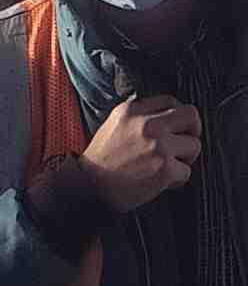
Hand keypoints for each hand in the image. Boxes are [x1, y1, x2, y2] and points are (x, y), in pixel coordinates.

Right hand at [78, 95, 201, 211]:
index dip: (177, 114)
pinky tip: (162, 181)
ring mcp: (158, 146)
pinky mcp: (164, 169)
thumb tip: (164, 115)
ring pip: (194, 145)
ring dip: (185, 158)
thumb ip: (138, 115)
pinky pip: (187, 171)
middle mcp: (147, 124)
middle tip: (185, 143)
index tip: (176, 127)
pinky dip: (177, 179)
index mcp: (133, 109)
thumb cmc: (102, 157)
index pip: (170, 100)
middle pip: (191, 115)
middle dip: (193, 130)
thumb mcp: (114, 122)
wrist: (90, 184)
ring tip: (169, 165)